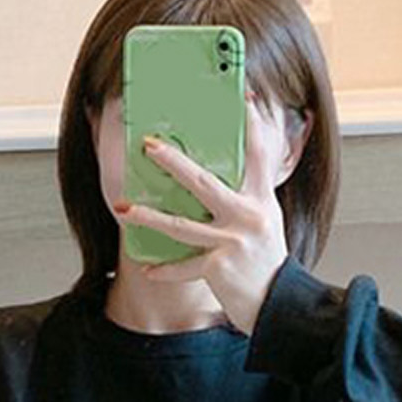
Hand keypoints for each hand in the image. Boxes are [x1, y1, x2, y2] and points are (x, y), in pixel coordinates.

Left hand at [116, 93, 299, 332]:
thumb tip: (219, 175)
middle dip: (173, 162)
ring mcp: (232, 242)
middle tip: (149, 145)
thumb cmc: (268, 263)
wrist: (278, 306)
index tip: (243, 95)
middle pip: (204, 182)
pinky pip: (184, 267)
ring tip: (123, 208)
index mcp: (261, 200)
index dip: (252, 122)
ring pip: (182, 226)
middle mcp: (247, 216)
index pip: (258, 152)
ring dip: (149, 216)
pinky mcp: (219, 268)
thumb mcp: (266, 221)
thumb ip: (248, 196)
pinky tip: (147, 269)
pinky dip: (165, 271)